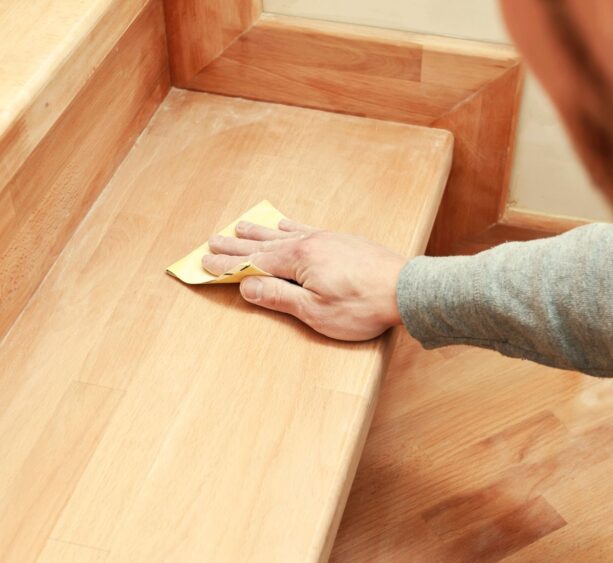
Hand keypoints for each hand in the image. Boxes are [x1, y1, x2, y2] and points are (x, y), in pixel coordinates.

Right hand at [202, 219, 406, 340]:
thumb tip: (246, 286)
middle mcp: (310, 242)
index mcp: (299, 260)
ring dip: (258, 232)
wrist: (408, 290)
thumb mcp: (316, 312)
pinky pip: (306, 228)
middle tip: (212, 241)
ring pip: (283, 233)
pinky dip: (289, 226)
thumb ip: (279, 297)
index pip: (253, 263)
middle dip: (236, 246)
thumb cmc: (364, 306)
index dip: (227, 266)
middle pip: (264, 244)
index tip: (204, 263)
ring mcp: (327, 239)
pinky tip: (282, 223)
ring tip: (239, 227)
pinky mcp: (342, 241)